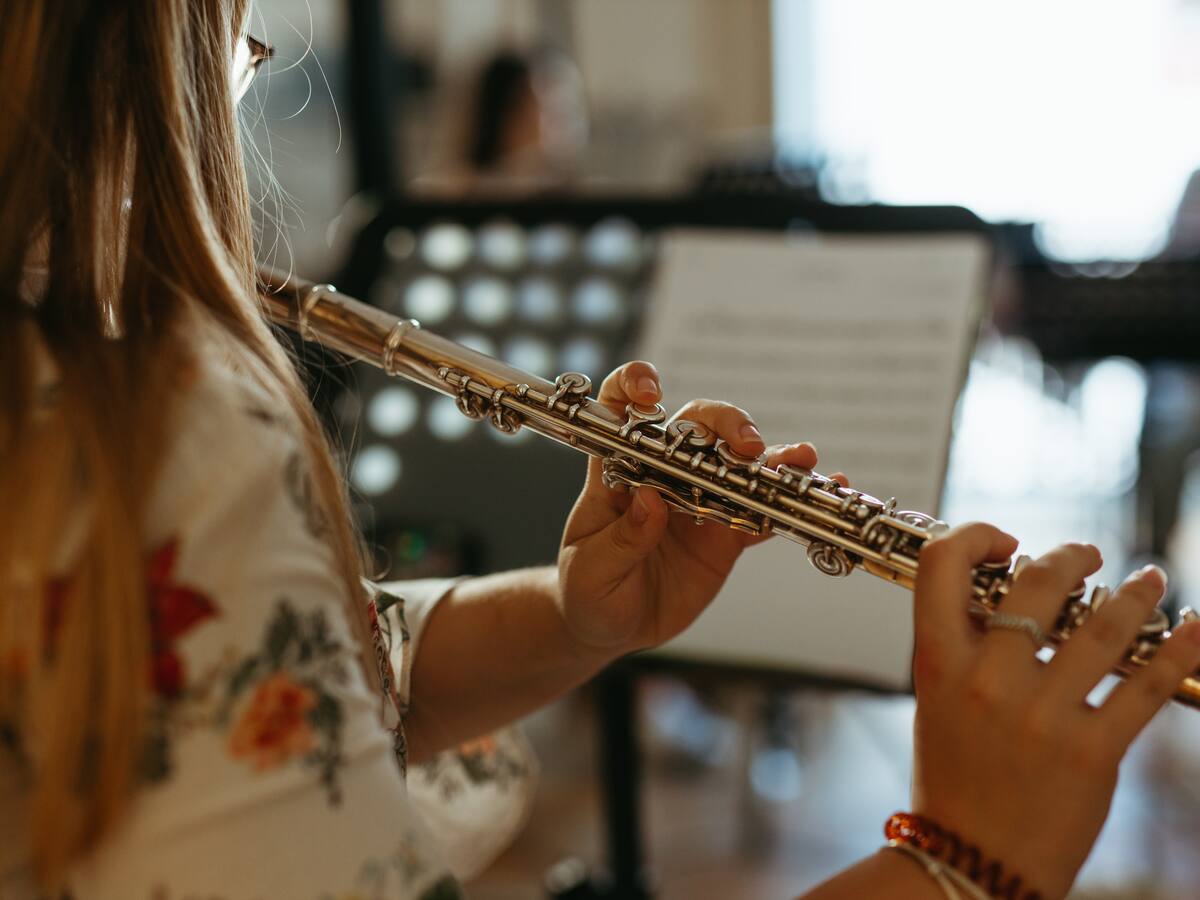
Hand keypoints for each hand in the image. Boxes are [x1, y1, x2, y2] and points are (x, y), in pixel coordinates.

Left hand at [556, 361, 834, 656]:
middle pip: (696, 426)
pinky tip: (819, 493)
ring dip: (771, 457)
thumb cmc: (586, 591)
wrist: (608, 629)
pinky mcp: (725, 535)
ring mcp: (699, 500)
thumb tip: (652, 500)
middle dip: (725, 424)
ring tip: (800, 461)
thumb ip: (622, 539)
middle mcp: (663, 474)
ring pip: (737, 463)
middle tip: (748, 447)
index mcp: (617, 470)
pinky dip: (788, 504)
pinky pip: (761, 512)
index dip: (633, 386)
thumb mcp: (590, 570)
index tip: (652, 396)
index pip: (620, 408)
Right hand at [911, 524, 1199, 899]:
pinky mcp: (1092, 752)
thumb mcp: (936, 703)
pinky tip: (1195, 626)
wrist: (971, 861)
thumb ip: (965, 649)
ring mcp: (1041, 716)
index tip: (1006, 544)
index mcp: (938, 664)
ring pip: (1103, 626)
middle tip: (1089, 556)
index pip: (940, 568)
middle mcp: (987, 681)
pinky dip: (1180, 647)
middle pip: (1036, 583)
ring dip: (1136, 592)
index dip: (975, 536)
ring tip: (1148, 580)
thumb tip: (1012, 597)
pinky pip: (1146, 685)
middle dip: (1072, 557)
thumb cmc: (955, 779)